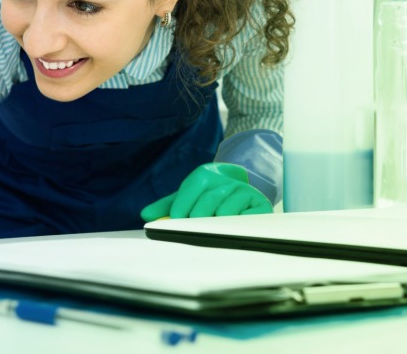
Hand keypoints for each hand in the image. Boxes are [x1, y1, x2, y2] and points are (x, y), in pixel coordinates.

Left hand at [140, 162, 272, 220]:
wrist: (242, 190)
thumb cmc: (210, 197)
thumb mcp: (187, 198)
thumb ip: (166, 206)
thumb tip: (146, 215)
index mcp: (204, 175)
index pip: (189, 190)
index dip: (181, 208)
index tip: (176, 221)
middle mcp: (225, 181)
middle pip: (205, 204)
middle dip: (196, 221)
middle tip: (192, 231)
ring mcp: (243, 191)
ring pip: (223, 212)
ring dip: (214, 225)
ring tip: (212, 229)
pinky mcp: (260, 204)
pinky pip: (243, 219)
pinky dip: (234, 226)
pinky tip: (230, 228)